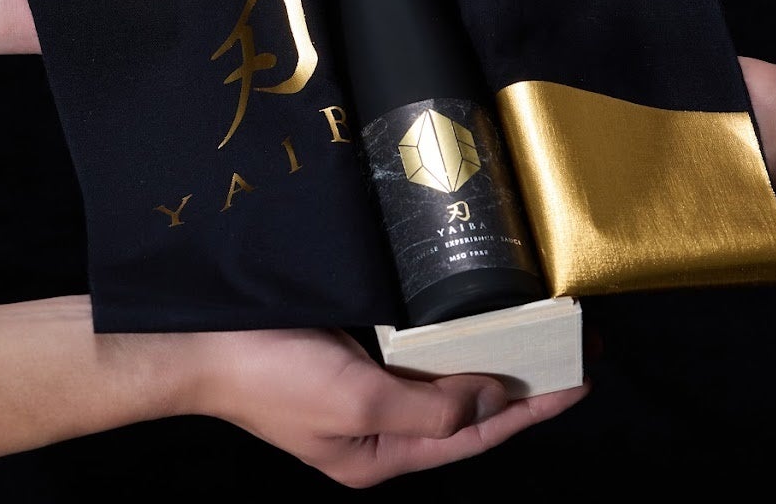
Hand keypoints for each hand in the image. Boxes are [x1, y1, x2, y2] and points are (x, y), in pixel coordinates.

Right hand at [158, 327, 590, 488]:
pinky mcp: (349, 357)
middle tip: (567, 350)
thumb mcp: (358, 401)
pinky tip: (472, 319)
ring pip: (442, 379)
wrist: (201, 344)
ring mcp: (363, 393)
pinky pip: (413, 353)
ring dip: (486, 358)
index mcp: (381, 455)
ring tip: (534, 333)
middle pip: (464, 410)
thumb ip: (429, 407)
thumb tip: (489, 408)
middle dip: (517, 383)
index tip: (575, 382)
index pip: (473, 435)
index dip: (528, 410)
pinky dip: (447, 339)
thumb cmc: (270, 378)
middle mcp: (379, 428)